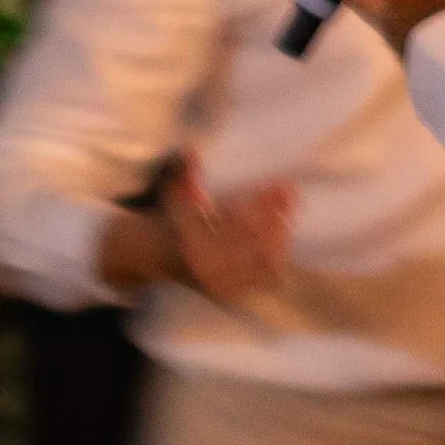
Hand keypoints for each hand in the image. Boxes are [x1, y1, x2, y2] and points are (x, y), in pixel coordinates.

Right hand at [165, 153, 295, 303]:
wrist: (154, 257)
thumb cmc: (171, 220)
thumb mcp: (174, 195)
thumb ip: (184, 175)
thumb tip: (193, 152)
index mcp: (190, 240)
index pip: (234, 217)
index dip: (259, 199)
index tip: (277, 182)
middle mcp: (206, 264)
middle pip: (253, 237)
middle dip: (274, 211)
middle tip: (290, 190)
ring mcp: (220, 282)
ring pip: (263, 258)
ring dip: (280, 231)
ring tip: (290, 209)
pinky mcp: (231, 293)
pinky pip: (264, 277)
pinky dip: (278, 256)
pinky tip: (285, 235)